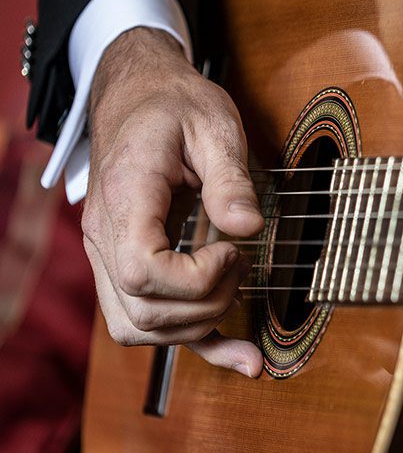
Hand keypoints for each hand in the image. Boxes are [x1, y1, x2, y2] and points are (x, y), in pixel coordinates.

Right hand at [83, 27, 263, 376]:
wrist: (137, 93)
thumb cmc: (174, 104)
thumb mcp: (213, 125)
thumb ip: (231, 179)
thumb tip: (249, 228)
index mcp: (126, 198)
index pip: (143, 272)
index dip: (196, 279)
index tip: (231, 252)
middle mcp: (105, 235)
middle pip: (142, 312)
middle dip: (206, 305)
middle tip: (239, 264)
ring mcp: (109, 254)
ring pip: (138, 328)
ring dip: (198, 326)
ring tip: (235, 285)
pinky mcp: (127, 265)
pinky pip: (149, 322)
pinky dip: (198, 345)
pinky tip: (242, 360)